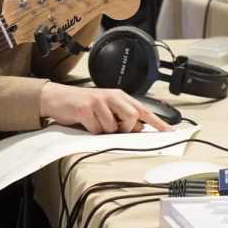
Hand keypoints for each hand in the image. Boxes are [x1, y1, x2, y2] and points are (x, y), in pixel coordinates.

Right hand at [39, 83, 173, 132]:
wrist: (57, 98)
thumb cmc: (83, 105)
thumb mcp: (106, 109)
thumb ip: (122, 117)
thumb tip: (139, 128)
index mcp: (118, 95)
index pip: (142, 109)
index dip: (157, 122)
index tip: (169, 132)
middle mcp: (110, 96)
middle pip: (131, 117)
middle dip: (124, 128)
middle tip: (112, 127)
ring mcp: (98, 101)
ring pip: (112, 127)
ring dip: (104, 130)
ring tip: (94, 122)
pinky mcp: (86, 109)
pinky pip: (97, 129)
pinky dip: (92, 131)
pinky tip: (85, 122)